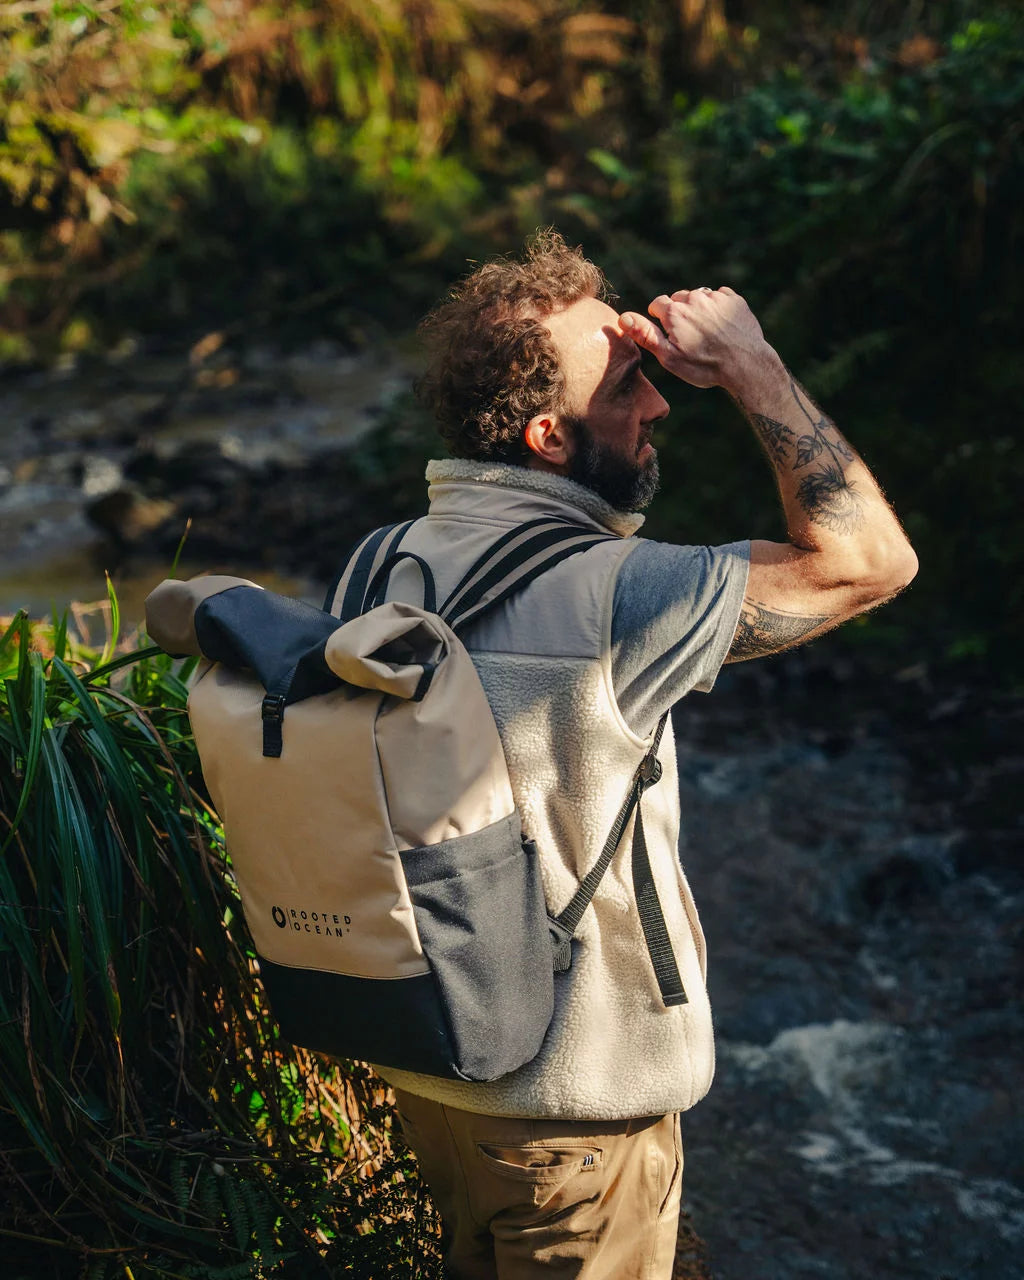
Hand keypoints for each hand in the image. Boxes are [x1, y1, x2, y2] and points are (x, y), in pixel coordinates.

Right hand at [620, 287, 776, 393]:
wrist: (746, 364)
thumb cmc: (704, 366)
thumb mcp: (669, 357)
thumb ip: (646, 335)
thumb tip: (623, 318)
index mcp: (674, 312)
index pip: (657, 304)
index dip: (659, 318)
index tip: (668, 332)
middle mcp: (694, 298)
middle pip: (678, 298)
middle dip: (679, 313)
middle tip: (689, 336)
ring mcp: (716, 297)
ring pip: (699, 297)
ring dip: (699, 310)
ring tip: (707, 333)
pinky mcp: (734, 299)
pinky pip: (719, 297)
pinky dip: (717, 308)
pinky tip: (721, 327)